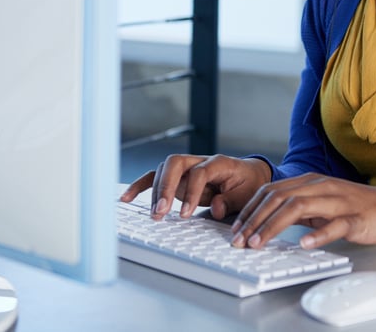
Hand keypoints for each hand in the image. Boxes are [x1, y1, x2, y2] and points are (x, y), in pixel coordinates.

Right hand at [119, 154, 270, 220]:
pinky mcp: (178, 176)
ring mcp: (186, 167)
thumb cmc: (248, 184)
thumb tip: (215, 207)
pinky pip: (156, 178)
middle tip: (161, 211)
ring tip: (154, 214)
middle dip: (165, 187)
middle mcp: (199, 160)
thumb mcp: (247, 195)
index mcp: (219, 162)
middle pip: (175, 164)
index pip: (199, 172)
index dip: (190, 192)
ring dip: (155, 191)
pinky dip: (141, 186)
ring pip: (163, 170)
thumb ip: (231, 201)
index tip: (184, 214)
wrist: (249, 175)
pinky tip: (126, 198)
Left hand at [228, 173, 375, 249]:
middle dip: (254, 220)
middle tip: (239, 240)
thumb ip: (297, 206)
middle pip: (279, 198)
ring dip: (274, 226)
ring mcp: (338, 201)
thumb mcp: (321, 202)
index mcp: (310, 182)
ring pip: (299, 208)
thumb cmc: (356, 206)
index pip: (271, 191)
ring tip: (259, 243)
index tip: (236, 228)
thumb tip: (267, 219)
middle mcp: (321, 187)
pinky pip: (335, 224)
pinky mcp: (355, 218)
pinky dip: (318, 234)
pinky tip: (305, 243)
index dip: (250, 209)